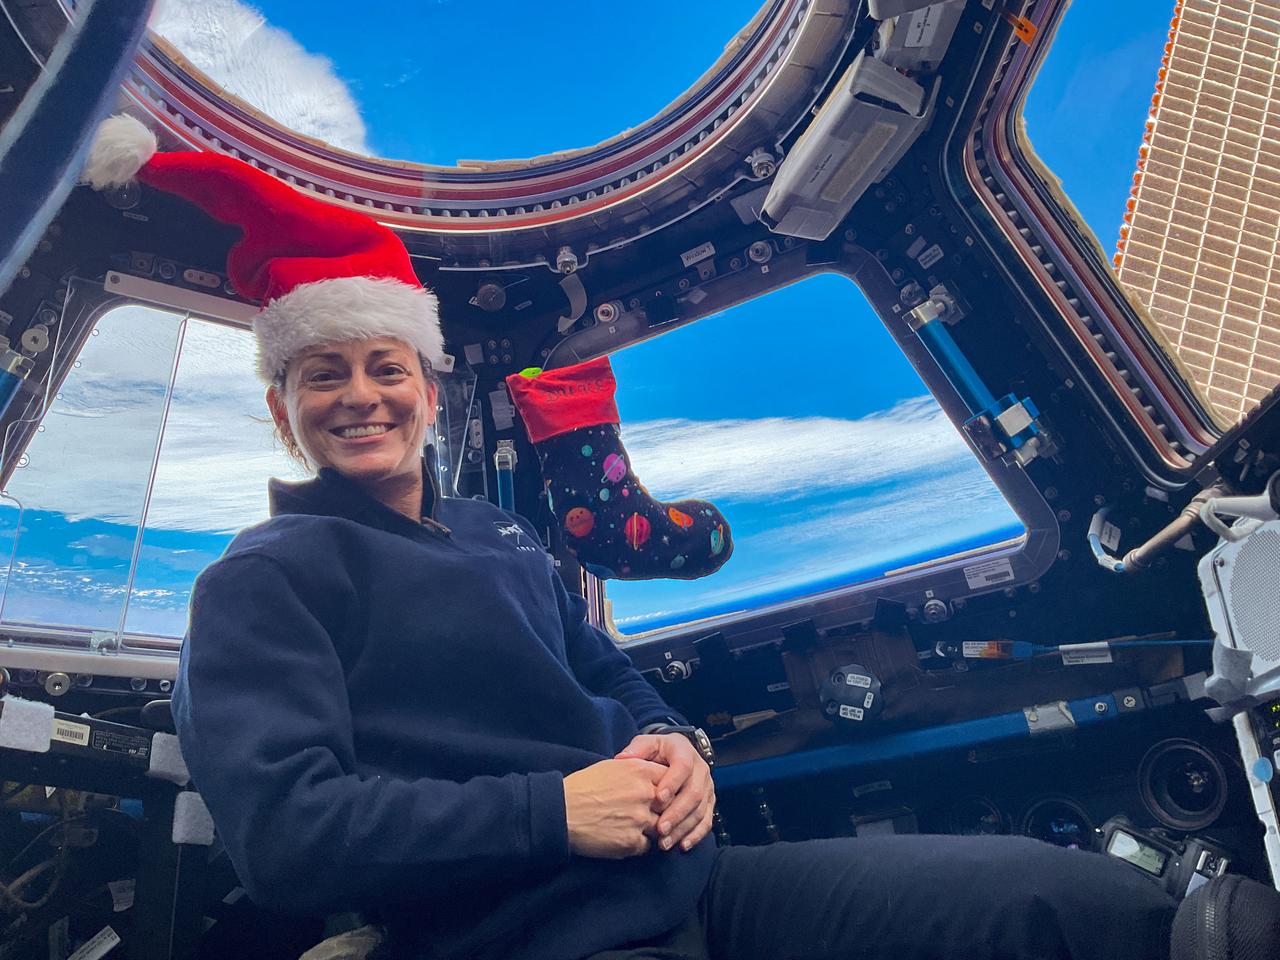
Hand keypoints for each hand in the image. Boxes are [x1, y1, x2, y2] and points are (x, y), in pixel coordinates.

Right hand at [563, 758, 666, 858]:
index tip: (663, 795)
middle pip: (670, 804)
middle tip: (656, 815)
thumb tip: (653, 777)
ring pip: (662, 827)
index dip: (668, 788)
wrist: (561, 811)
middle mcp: (644, 793)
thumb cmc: (582, 787)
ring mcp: (640, 819)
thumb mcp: (611, 767)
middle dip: (665, 811)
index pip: (671, 778)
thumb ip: (636, 770)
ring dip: (653, 830)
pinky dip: (639, 845)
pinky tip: (624, 839)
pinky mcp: (631, 842)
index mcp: (640, 770)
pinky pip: (647, 847)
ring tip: (635, 829)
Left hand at [614, 734, 714, 852]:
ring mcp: (707, 787)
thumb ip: (637, 750)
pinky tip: (682, 845)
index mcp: (684, 751)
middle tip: (660, 829)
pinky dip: (695, 835)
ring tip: (665, 842)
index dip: (672, 783)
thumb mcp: (647, 743)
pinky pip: (706, 820)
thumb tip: (623, 759)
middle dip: (676, 813)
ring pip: (700, 810)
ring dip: (683, 828)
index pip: (682, 766)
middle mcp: (700, 769)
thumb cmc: (658, 751)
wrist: (677, 754)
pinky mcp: (709, 802)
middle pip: (693, 793)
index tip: (658, 799)